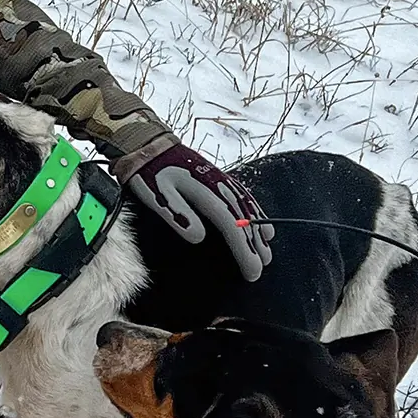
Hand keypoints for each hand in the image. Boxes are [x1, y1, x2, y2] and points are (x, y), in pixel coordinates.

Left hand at [111, 136, 270, 281]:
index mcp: (207, 193)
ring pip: (248, 208)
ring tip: (267, 250)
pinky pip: (245, 196)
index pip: (233, 228)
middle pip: (245, 220)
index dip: (245, 251)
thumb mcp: (159, 197)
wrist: (150, 145)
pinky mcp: (220, 177)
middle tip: (263, 268)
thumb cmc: (151, 173)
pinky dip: (256, 210)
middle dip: (256, 246)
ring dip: (260, 230)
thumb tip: (199, 237)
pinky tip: (260, 219)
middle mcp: (221, 186)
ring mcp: (222, 180)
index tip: (253, 271)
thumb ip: (179, 216)